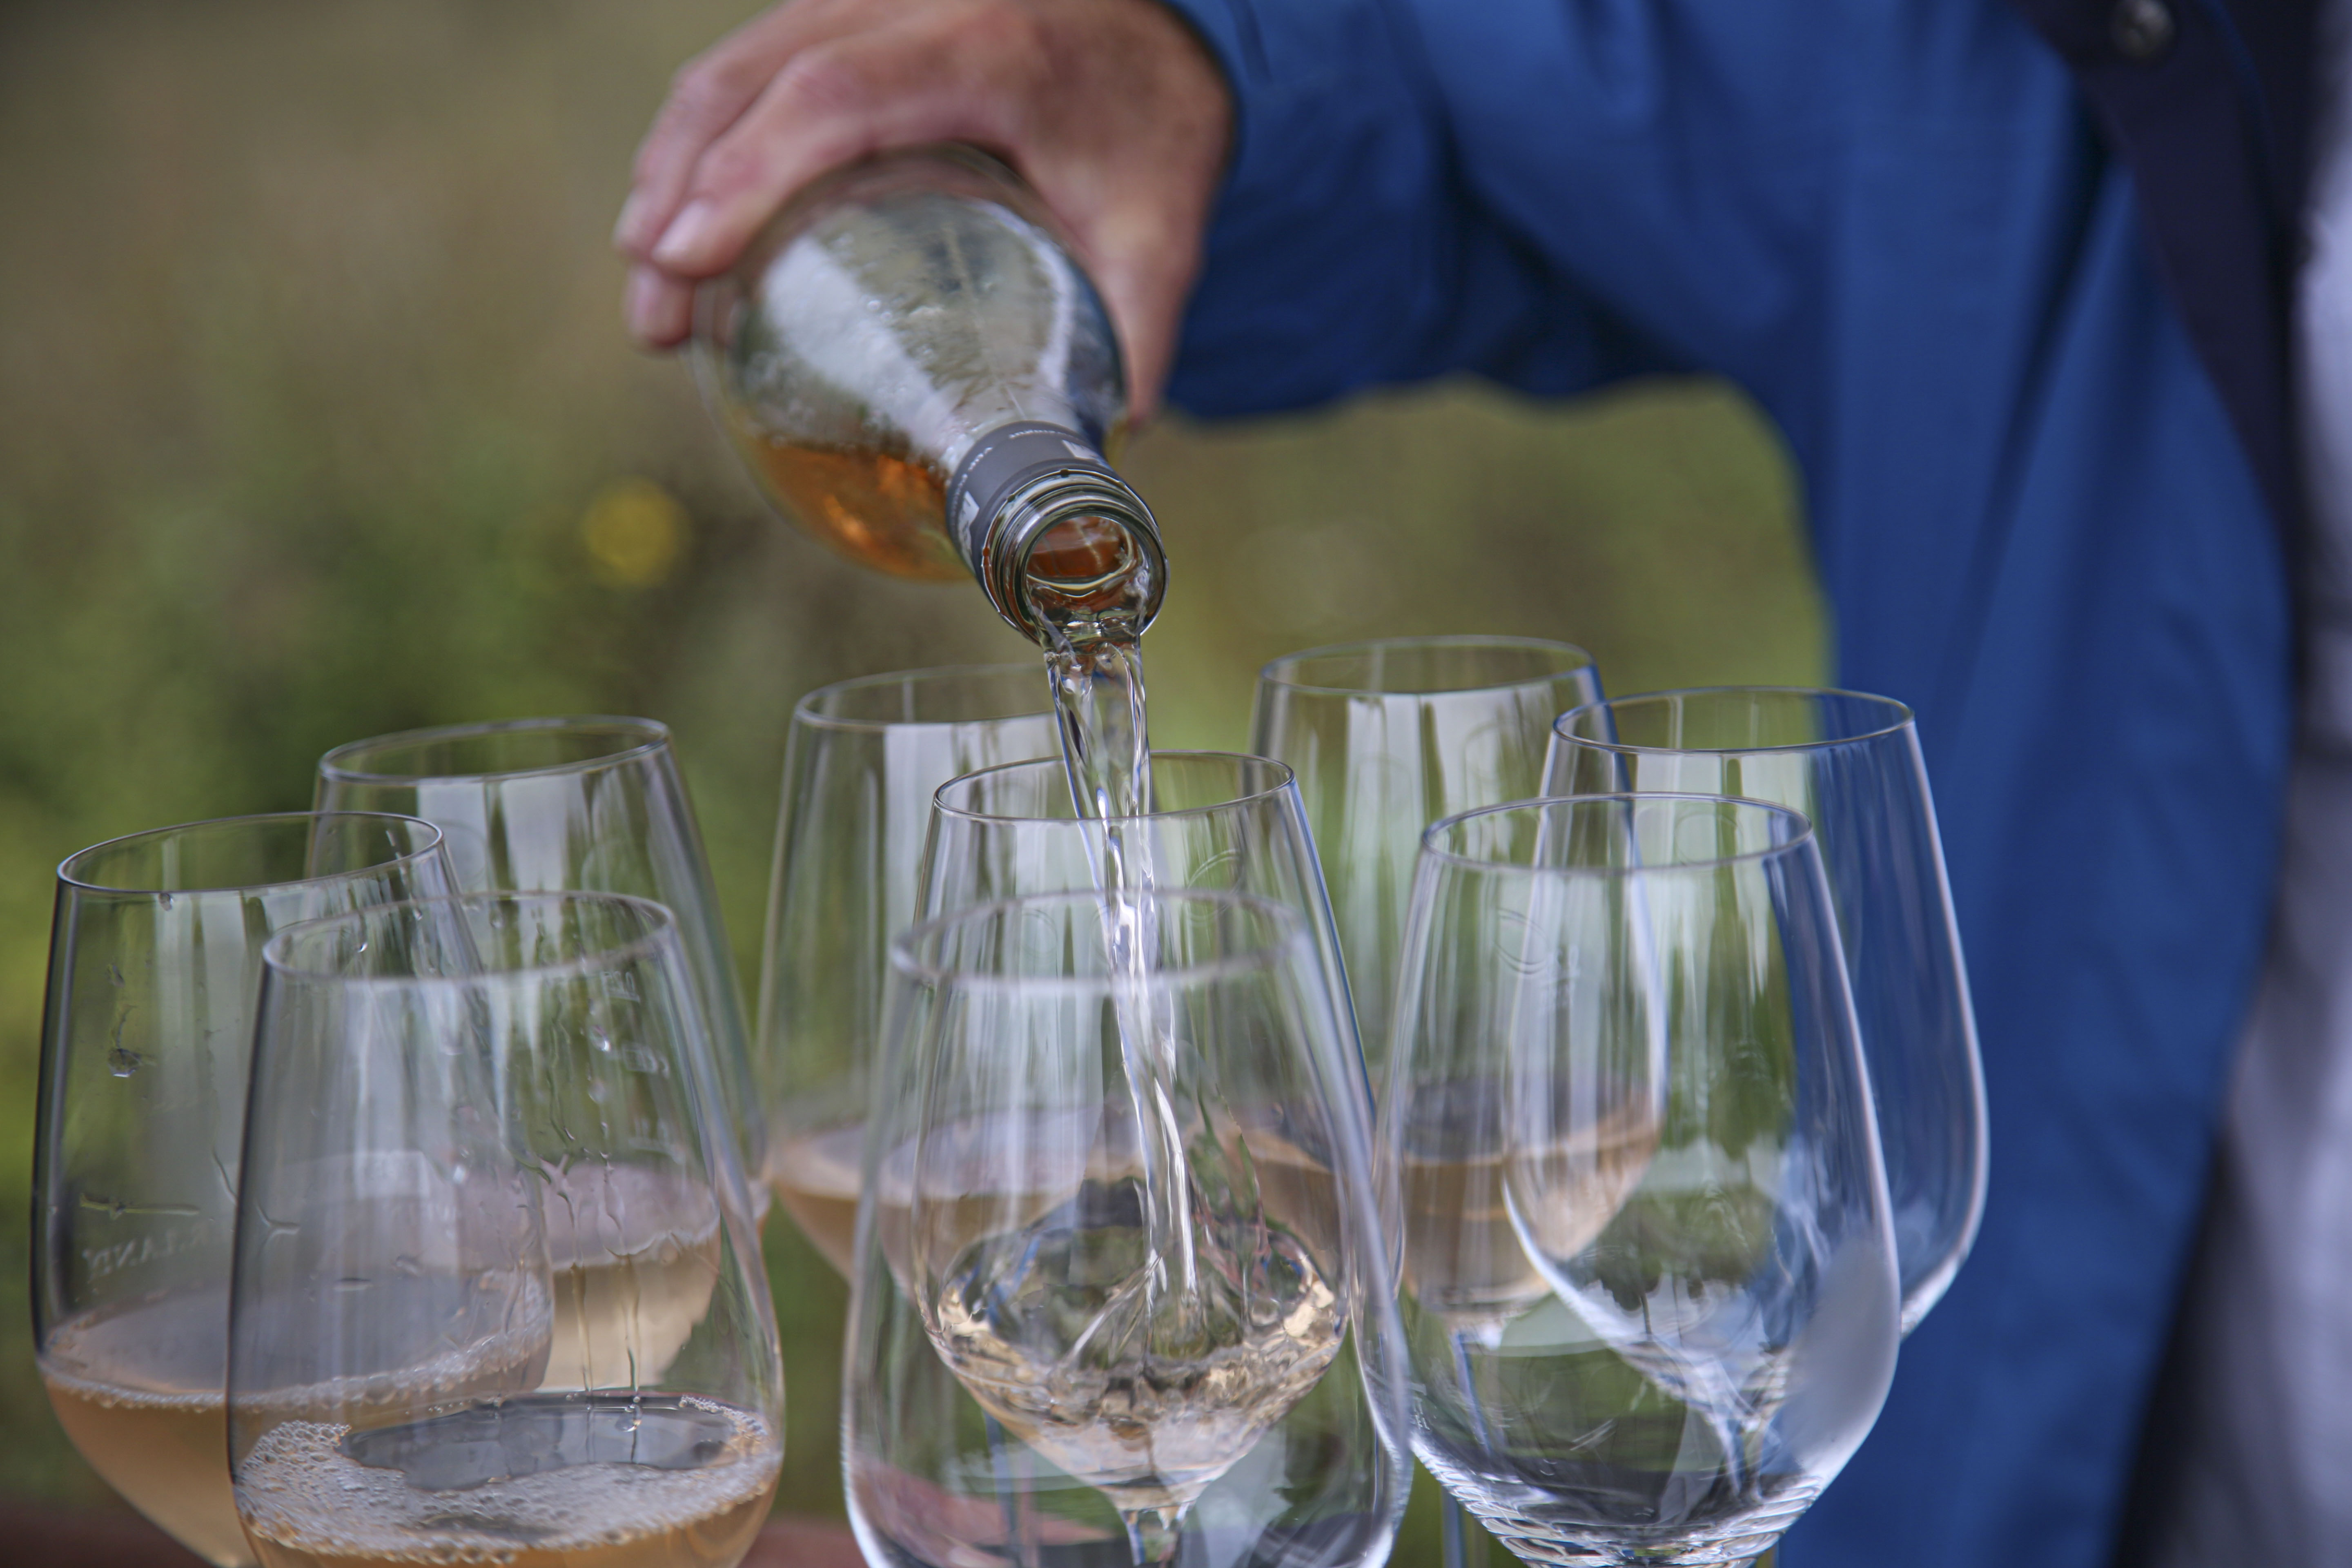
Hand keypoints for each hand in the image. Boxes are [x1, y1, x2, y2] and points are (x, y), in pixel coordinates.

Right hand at [614, 0, 1231, 417]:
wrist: (1168, 31)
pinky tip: (685, 225)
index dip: (745, 176)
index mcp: (988, 46)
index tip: (683, 259)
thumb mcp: (1162, 232)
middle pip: (752, 80)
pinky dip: (703, 143)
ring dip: (673, 171)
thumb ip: (1131, 337)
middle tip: (654, 314)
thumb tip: (1087, 456)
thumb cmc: (1154, 127)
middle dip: (681, 195)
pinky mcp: (843, 11)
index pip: (831, 98)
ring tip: (653, 287)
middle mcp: (911, 0)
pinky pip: (748, 65)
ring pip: (731, 65)